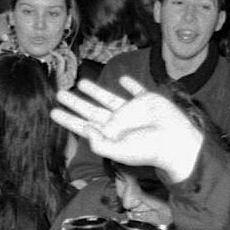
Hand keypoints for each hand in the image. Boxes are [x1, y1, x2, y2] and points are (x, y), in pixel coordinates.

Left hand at [51, 76, 204, 183]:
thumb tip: (84, 128)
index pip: (83, 126)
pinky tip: (122, 79)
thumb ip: (99, 142)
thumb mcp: (119, 150)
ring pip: (108, 98)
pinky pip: (136, 90)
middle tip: (59, 93)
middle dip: (75, 102)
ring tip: (80, 82)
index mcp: (109, 135)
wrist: (177, 142)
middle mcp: (118, 123)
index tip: (53, 112)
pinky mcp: (147, 101)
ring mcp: (132, 111)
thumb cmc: (148, 150)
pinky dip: (130, 84)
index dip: (68, 120)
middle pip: (91, 110)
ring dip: (95, 90)